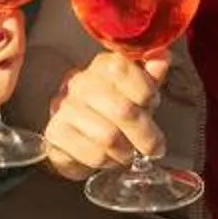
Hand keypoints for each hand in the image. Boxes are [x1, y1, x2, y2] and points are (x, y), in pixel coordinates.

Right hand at [41, 49, 168, 180]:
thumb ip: (151, 76)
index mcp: (103, 66)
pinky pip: (93, 154)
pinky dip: (108, 162)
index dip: (145, 91)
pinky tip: (110, 158)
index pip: (123, 69)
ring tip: (129, 153)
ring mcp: (65, 108)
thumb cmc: (112, 110)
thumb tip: (162, 56)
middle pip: (123, 110)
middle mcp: (81, 83)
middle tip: (154, 148)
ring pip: (109, 136)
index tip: (151, 105)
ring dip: (126, 151)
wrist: (77, 134)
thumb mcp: (137, 90)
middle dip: (146, 135)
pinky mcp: (56, 133)